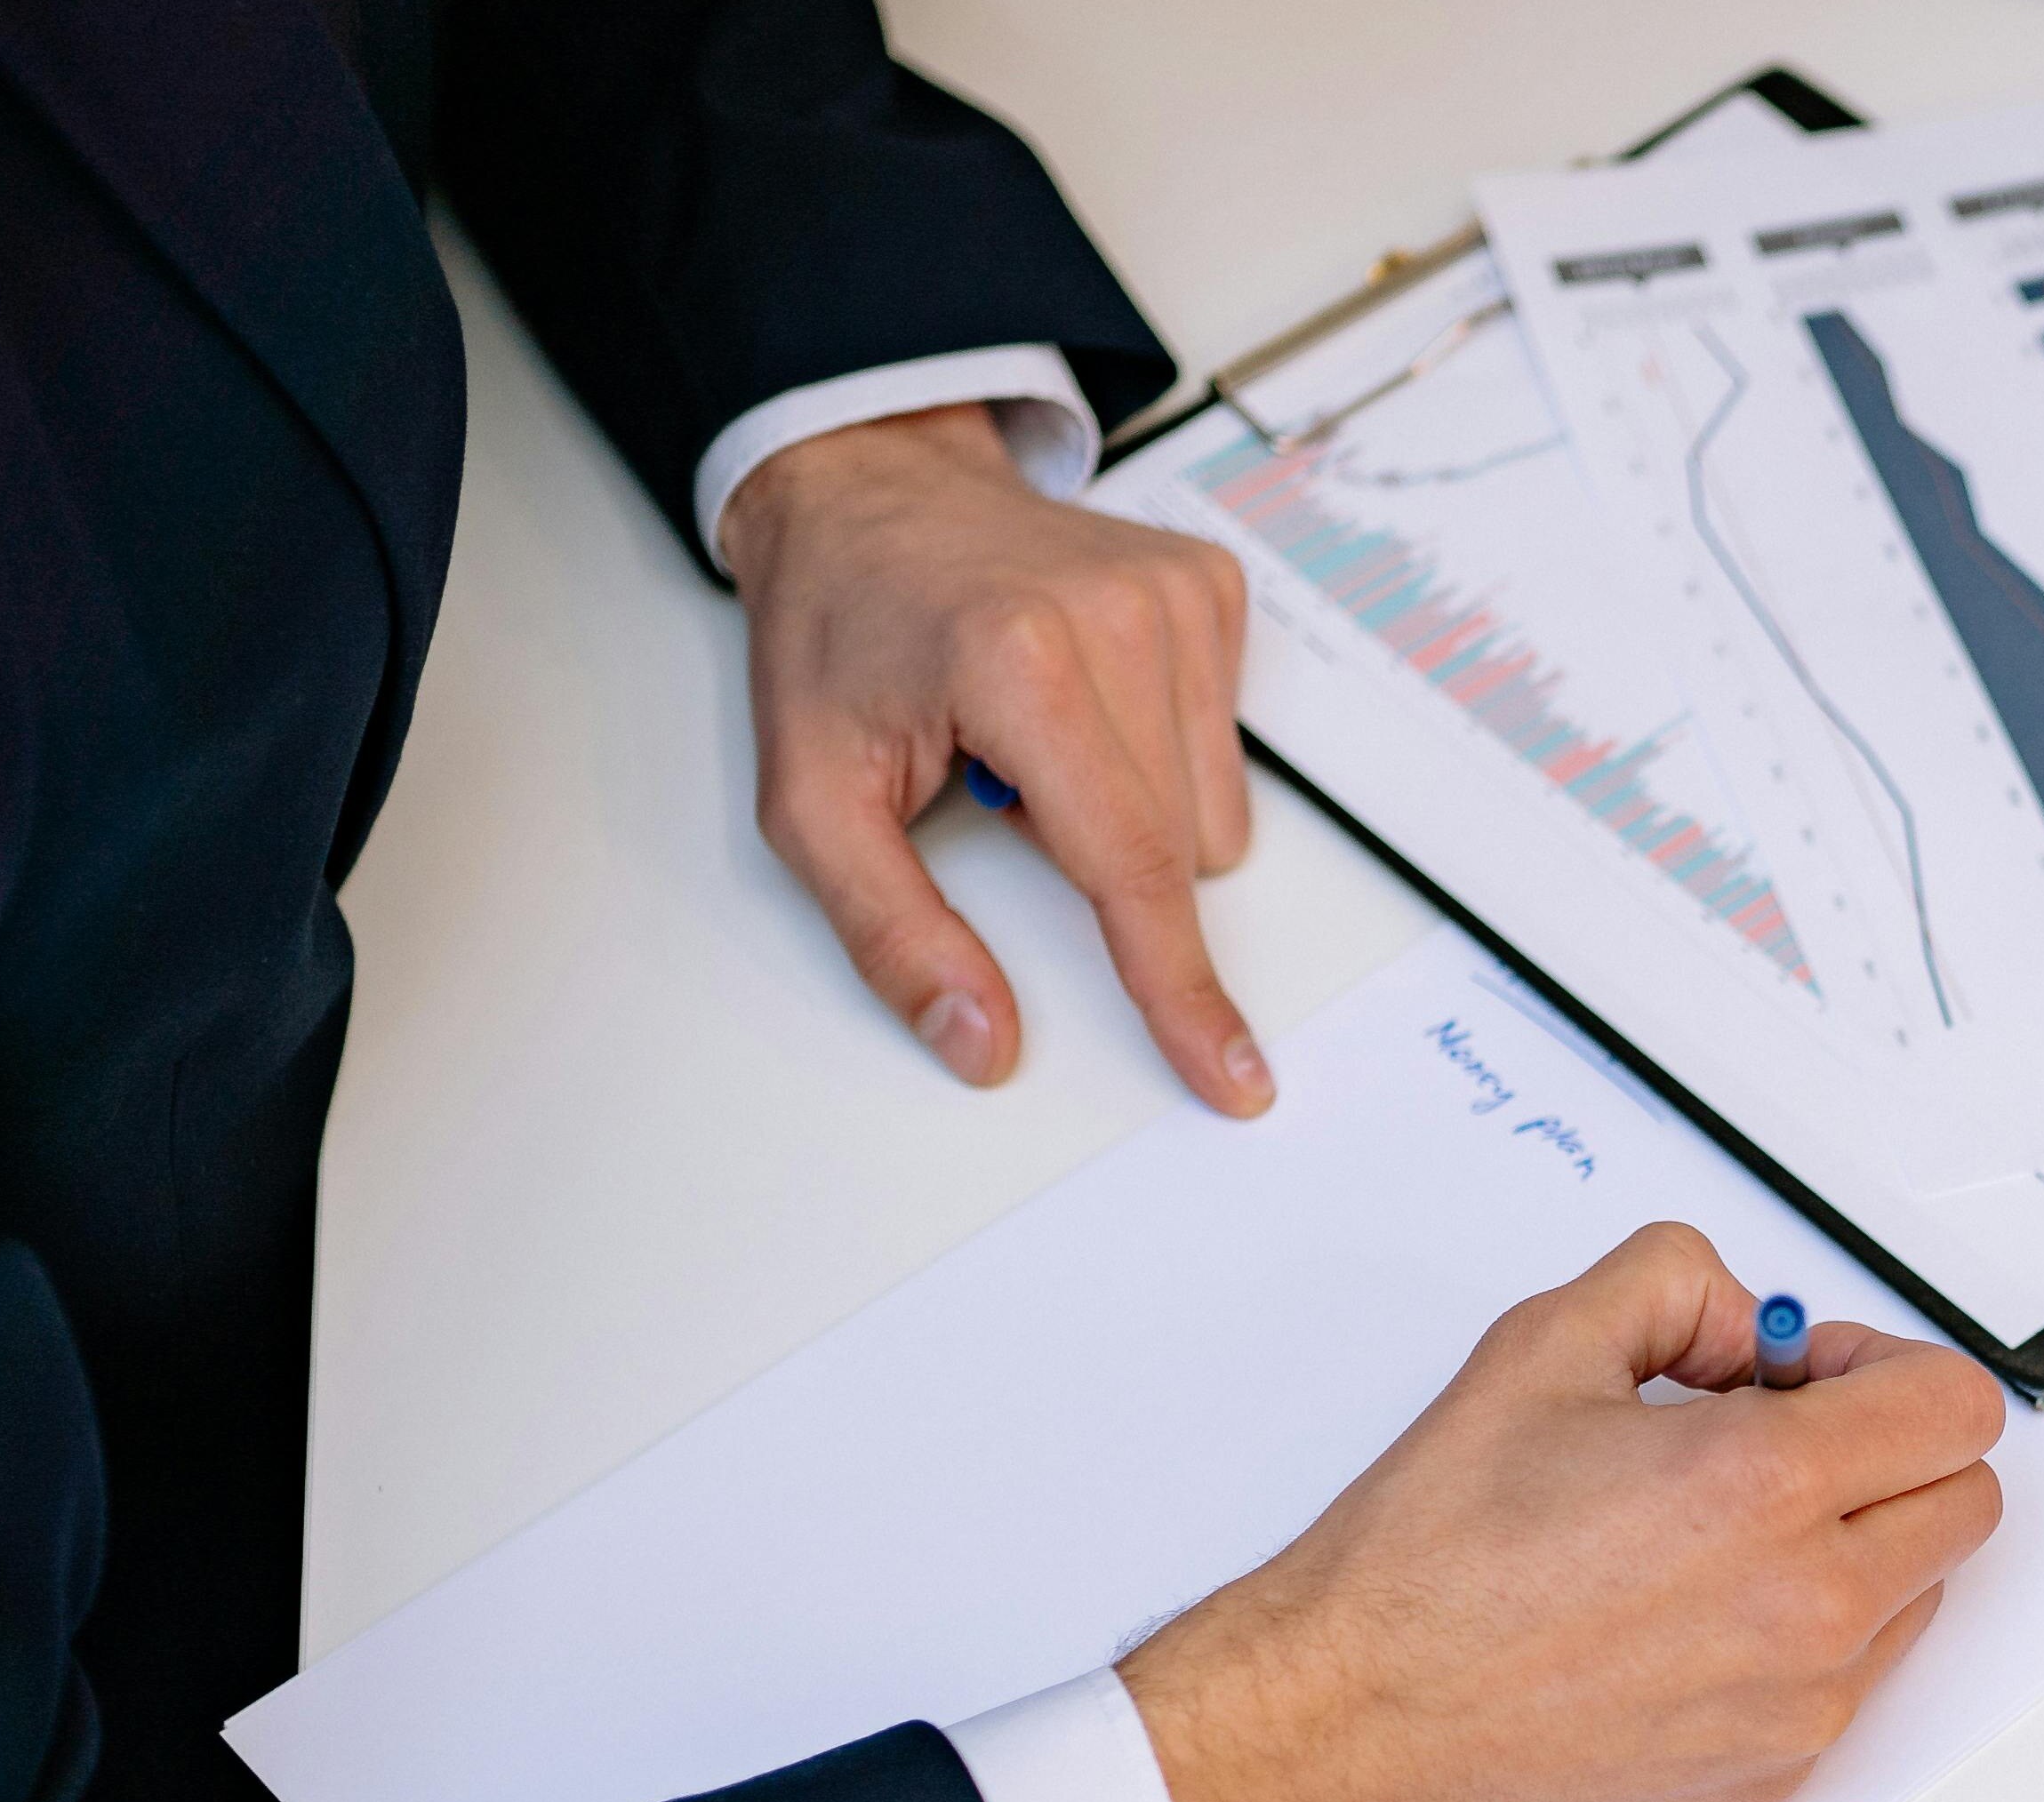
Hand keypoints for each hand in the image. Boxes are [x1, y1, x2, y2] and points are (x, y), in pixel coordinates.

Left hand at [718, 401, 1271, 1111]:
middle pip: (1178, 852)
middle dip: (1101, 869)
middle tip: (998, 791)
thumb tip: (983, 1041)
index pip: (1132, 868)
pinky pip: (1225, 745)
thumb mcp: (810, 800)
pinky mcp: (1209, 588)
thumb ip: (892, 933)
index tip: (1233, 1074)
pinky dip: (1160, 754)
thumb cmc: (836, 631)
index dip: (1180, 990)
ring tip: (1036, 740)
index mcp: (1021, 667)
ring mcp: (1176, 596)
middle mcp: (1120, 620)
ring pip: (1215, 813)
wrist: (866, 485)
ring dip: (1133, 814)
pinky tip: (1085, 701)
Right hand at [1115, 1226, 2011, 1801]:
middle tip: (1784, 1437)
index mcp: (1765, 1485)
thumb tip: (1748, 1320)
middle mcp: (1808, 1601)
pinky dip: (1812, 1628)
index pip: (1955, 1405)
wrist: (1363, 1723)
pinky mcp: (1778, 1767)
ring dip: (1862, 1539)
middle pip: (1966, 1496)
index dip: (1886, 1368)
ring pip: (1921, 1590)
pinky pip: (1856, 1675)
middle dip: (1894, 1449)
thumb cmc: (1431, 1562)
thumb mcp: (1541, 1346)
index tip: (1810, 1375)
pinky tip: (1698, 1607)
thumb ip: (1674, 1283)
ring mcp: (1804, 1698)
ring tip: (1725, 1527)